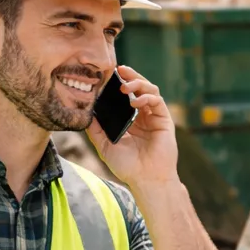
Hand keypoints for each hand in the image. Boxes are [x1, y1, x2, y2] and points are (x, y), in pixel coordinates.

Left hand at [87, 65, 178, 186]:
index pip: (125, 96)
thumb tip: (86, 111)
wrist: (145, 179)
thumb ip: (96, 128)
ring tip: (125, 86)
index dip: (118, 84)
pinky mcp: (164, 120)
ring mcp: (154, 117)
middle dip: (130, 76)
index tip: (107, 76)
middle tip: (119, 70)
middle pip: (139, 88)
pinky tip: (135, 101)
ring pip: (150, 90)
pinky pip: (157, 101)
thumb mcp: (104, 145)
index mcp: (131, 120)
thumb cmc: (127, 166)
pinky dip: (147, 96)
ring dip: (138, 83)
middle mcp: (143, 116)